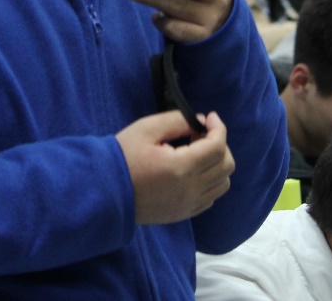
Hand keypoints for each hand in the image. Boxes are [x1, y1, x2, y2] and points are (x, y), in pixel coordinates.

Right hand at [116, 110, 233, 224]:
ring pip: (222, 184)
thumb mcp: (147, 129)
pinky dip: (210, 182)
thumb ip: (177, 121)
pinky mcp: (183, 214)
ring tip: (197, 153)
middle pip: (226, 166)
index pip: (217, 147)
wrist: (104, 191)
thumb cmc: (123, 156)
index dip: (218, 127)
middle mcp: (190, 190)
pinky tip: (192, 171)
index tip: (210, 117)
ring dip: (217, 164)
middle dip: (220, 144)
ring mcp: (188, 206)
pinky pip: (210, 198)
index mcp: (181, 168)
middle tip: (199, 134)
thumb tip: (201, 123)